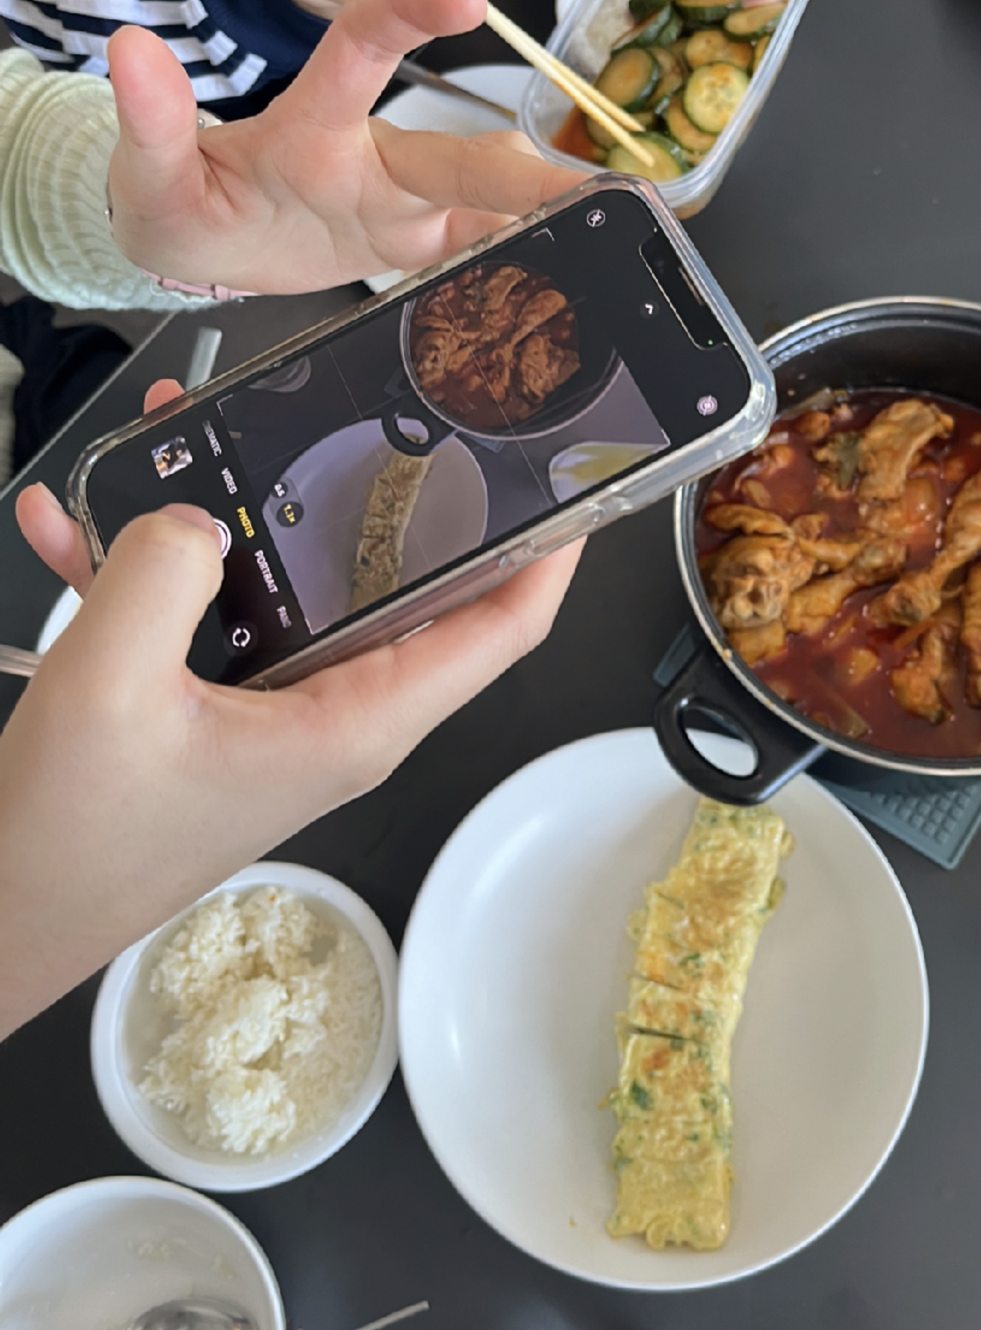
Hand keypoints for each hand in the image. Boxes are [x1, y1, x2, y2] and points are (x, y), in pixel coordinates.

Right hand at [0, 379, 582, 1038]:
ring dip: (256, 516)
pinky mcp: (225, 710)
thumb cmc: (68, 840)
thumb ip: (162, 575)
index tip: (575, 486)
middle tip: (386, 419)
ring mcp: (283, 713)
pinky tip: (84, 523)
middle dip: (395, 500)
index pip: (499, 631)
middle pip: (412, 594)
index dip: (550, 557)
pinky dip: (165, 569)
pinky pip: (218, 616)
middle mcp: (338, 717)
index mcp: (354, 723)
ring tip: (196, 438)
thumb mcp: (111, 687)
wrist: (5, 910)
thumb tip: (196, 515)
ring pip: (303, 590)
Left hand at [107, 0, 584, 294]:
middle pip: (456, 158)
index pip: (361, 53)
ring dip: (543, 223)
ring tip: (607, 238)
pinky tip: (569, 280)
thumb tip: (132, 54)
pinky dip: (523, 266)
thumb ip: (152, 123)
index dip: (406, 17)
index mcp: (311, 132)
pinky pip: (479, 258)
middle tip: (592, 187)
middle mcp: (372, 166)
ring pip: (483, 212)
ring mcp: (400, 213)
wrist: (213, 249)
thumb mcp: (152, 175)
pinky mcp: (415, 253)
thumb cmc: (186, 205)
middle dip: (522, 173)